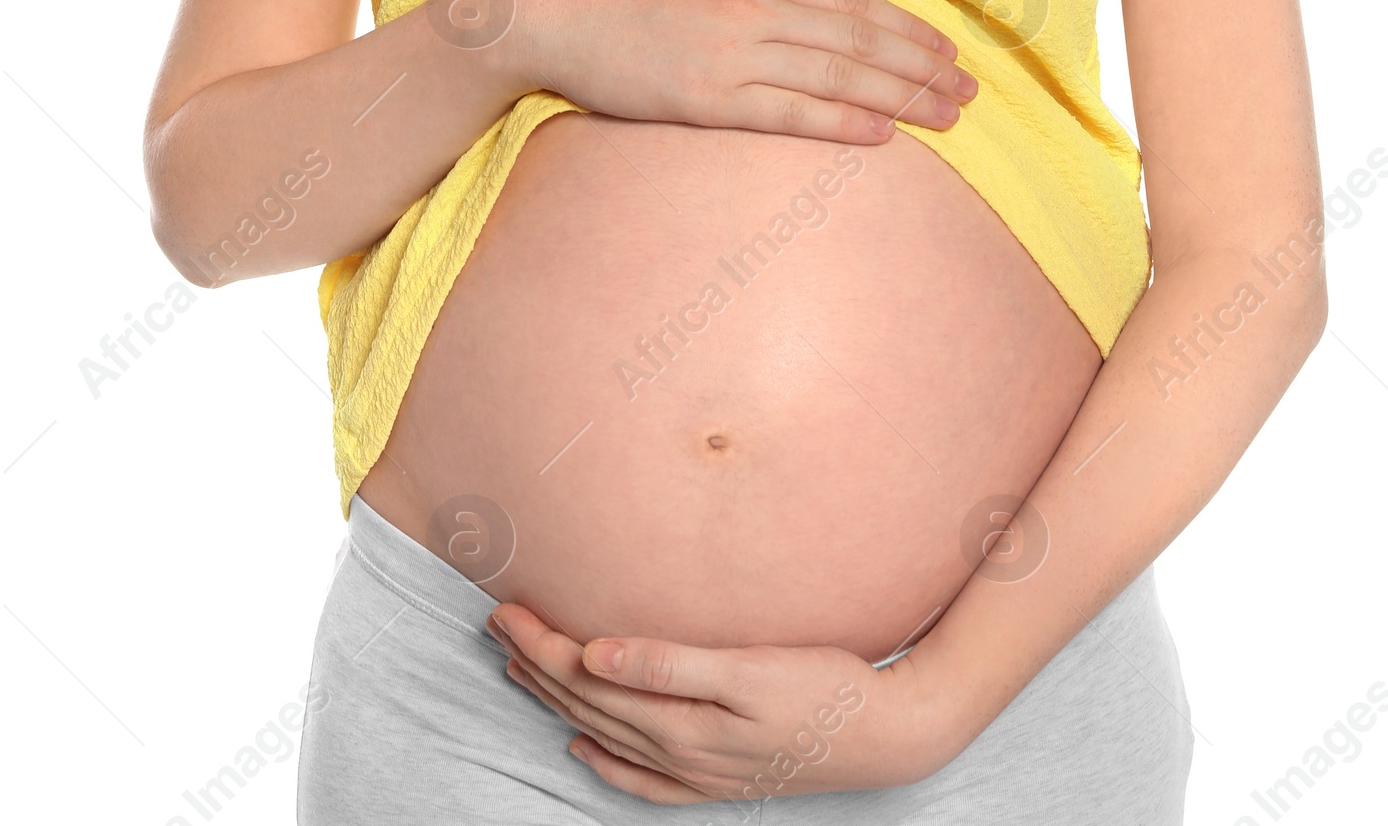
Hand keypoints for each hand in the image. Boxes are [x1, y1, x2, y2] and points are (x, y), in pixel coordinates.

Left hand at [487, 605, 965, 804]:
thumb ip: (669, 665)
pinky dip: (607, 763)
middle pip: (588, 706)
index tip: (506, 606)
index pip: (588, 677)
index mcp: (680, 720)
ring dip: (559, 702)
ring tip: (523, 669)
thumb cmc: (824, 685)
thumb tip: (597, 656)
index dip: (543, 642)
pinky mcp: (719, 779)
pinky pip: (644, 780)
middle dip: (538, 664)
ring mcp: (698, 771)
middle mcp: (679, 751)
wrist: (889, 734)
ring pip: (606, 735)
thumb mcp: (749, 669)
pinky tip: (586, 750)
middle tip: (498, 623)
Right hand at [501, 0, 975, 143]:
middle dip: (921, 66)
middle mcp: (751, 6)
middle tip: (970, 91)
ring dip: (899, 96)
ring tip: (946, 115)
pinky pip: (786, 113)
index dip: (907, 28)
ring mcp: (730, 54)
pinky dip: (839, 121)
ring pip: (834, 75)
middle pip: (857, 40)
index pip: (851, 2)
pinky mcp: (704, 99)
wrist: (545, 10)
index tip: (949, 50)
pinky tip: (881, 133)